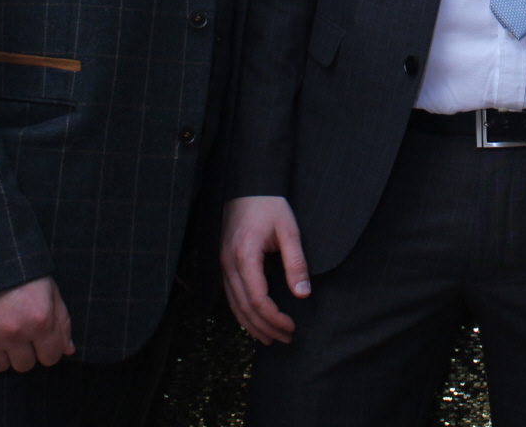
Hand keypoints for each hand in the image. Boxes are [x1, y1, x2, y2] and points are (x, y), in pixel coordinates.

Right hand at [0, 276, 73, 371]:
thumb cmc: (23, 272)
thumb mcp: (50, 290)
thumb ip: (61, 322)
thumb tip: (68, 350)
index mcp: (40, 320)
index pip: (50, 358)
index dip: (49, 350)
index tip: (42, 342)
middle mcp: (15, 333)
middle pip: (24, 365)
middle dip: (26, 352)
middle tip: (20, 333)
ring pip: (0, 366)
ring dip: (2, 354)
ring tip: (1, 332)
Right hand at [221, 195, 309, 344]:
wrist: (248, 185)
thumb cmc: (270, 206)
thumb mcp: (289, 231)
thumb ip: (296, 263)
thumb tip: (303, 294)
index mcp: (245, 255)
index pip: (258, 299)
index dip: (274, 317)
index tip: (292, 326)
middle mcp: (228, 263)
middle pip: (244, 307)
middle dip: (265, 327)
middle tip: (286, 338)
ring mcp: (222, 264)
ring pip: (234, 305)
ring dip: (252, 325)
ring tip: (271, 338)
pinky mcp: (223, 263)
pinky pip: (230, 295)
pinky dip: (242, 312)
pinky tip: (254, 321)